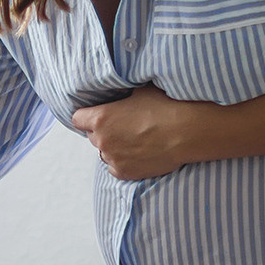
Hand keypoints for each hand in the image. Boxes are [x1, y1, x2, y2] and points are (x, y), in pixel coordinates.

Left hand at [70, 85, 205, 180]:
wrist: (187, 132)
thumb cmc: (165, 106)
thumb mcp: (139, 91)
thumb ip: (122, 95)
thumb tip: (120, 93)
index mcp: (100, 118)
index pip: (77, 119)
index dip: (87, 116)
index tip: (96, 114)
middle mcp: (102, 141)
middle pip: (92, 136)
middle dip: (104, 131)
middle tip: (124, 125)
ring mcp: (113, 159)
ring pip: (105, 153)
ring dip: (114, 147)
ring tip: (135, 139)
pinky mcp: (125, 173)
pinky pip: (115, 168)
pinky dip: (123, 161)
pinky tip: (139, 152)